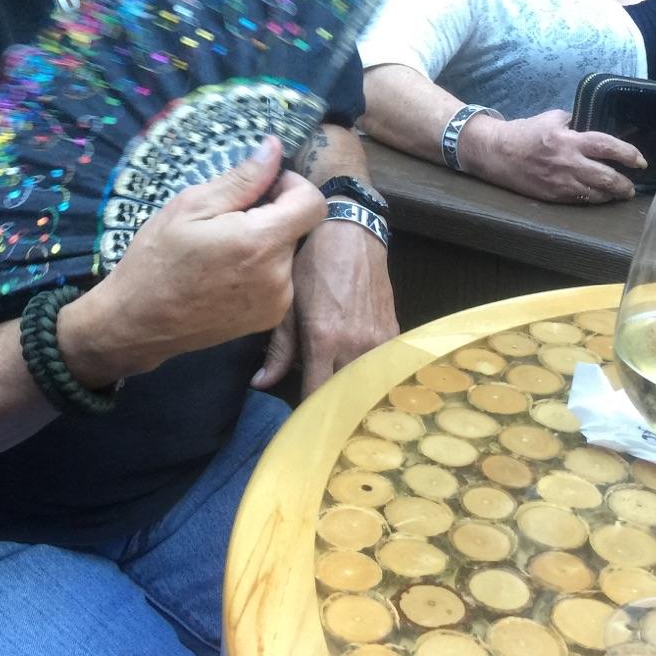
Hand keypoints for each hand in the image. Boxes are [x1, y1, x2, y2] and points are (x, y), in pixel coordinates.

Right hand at [63, 136, 325, 383]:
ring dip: (265, 241)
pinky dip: (261, 267)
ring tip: (222, 249)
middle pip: (298, 226)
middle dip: (271, 214)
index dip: (291, 185)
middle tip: (226, 219)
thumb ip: (243, 178)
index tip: (261, 187)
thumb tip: (275, 147)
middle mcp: (279, 275)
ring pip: (287, 251)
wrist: (138, 321)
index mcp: (261, 242)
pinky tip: (225, 271)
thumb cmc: (157, 258)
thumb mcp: (191, 205)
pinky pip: (279, 277)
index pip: (313, 202)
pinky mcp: (269, 319)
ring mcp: (277, 302)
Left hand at [252, 217, 398, 397]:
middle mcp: (355, 345)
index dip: (309, 413)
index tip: (301, 421)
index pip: (318, 395)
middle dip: (332, 407)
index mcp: (324, 339)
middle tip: (320, 413)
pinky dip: (370, 375)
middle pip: (346, 397)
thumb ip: (279, 349)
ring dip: (353, 392)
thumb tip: (260, 384)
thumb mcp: (288, 303)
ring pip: (368, 385)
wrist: (352, 235)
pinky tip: (358, 375)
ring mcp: (380, 341)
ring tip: (340, 397)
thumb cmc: (313, 266)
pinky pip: (382, 367)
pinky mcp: (394, 333)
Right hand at [460, 109, 645, 203]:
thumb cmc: (523, 132)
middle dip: (624, 184)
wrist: (496, 152)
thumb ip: (573, 122)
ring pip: (596, 194)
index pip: (607, 146)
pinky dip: (593, 199)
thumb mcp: (550, 118)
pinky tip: (598, 196)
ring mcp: (561, 182)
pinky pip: (580, 200)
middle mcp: (568, 163)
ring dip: (612, 195)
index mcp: (569, 140)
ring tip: (620, 193)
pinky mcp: (553, 196)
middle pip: (607, 177)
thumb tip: (590, 125)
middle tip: (632, 185)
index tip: (640, 160)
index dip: (627, 154)